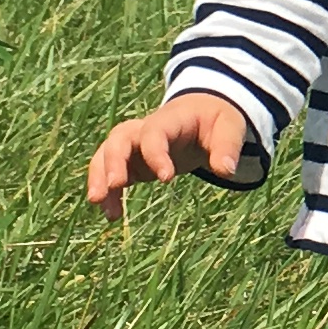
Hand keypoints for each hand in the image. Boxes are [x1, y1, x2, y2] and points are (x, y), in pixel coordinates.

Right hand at [86, 91, 251, 213]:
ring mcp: (134, 145)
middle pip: (119, 138)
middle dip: (113, 160)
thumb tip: (226, 171)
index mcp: (169, 120)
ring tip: (98, 202)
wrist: (200, 113)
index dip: (156, 153)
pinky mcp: (131, 162)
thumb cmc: (215, 120)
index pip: (154, 133)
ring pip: (106, 153)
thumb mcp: (229, 126)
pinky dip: (108, 192)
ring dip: (99, 176)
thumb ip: (227, 146)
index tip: (166, 179)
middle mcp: (144, 129)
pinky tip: (111, 215)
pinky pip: (110, 173)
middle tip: (115, 185)